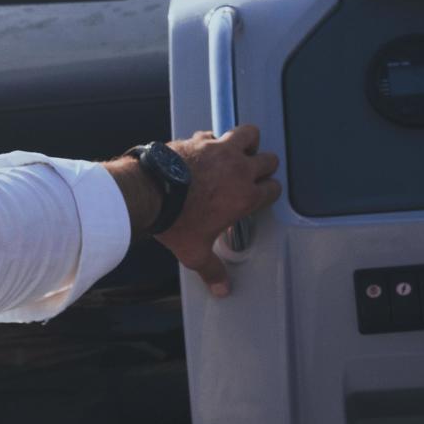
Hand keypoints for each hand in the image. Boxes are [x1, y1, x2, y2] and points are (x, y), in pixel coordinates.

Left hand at [152, 124, 279, 295]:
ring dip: (248, 141)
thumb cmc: (177, 222)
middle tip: (252, 173)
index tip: (260, 195)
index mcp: (245, 197)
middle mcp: (239, 170)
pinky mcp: (202, 139)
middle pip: (269, 159)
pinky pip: (215, 133)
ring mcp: (221, 150)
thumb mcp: (195, 252)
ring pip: (250, 134)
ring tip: (239, 150)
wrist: (150, 192)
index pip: (273, 188)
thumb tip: (222, 290)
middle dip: (263, 166)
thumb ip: (212, 270)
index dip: (268, 192)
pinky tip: (203, 148)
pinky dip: (212, 138)